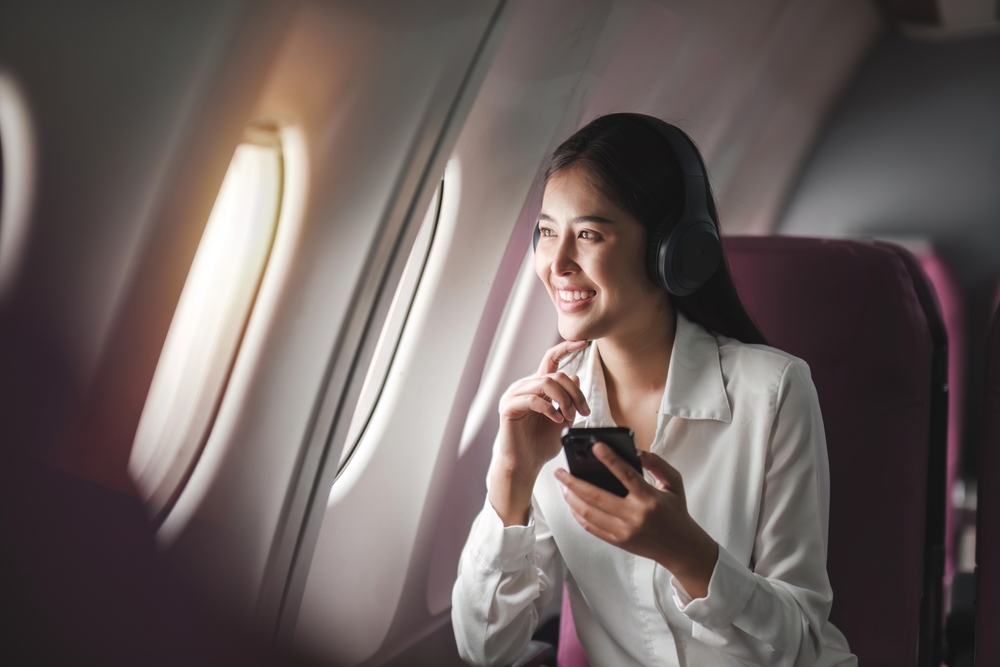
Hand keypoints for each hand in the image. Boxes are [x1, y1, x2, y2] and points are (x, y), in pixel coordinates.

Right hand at [489, 340, 590, 525]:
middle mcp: (525, 387)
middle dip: (575, 392)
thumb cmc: (541, 444)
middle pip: (556, 374)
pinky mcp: (509, 408)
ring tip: (570, 416)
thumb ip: (568, 400)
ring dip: (564, 399)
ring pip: (545, 383)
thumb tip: (576, 377)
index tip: (584, 342)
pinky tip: (557, 421)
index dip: (566, 348)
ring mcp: (515, 396)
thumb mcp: (563, 420)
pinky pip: (533, 399)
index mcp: (538, 387)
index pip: (551, 360)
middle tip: (584, 411)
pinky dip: (549, 409)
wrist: (524, 465)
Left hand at [554, 444, 717, 598]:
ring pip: (588, 513)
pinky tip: (572, 502)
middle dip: (573, 482)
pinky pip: (590, 527)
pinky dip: (577, 514)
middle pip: (596, 496)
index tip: (595, 446)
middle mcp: (634, 516)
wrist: (680, 548)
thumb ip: (657, 464)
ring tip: (562, 484)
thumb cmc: (676, 512)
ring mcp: (624, 531)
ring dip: (571, 497)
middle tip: (560, 470)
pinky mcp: (617, 541)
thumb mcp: (674, 484)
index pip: (626, 475)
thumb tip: (637, 451)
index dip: (609, 459)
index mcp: (649, 499)